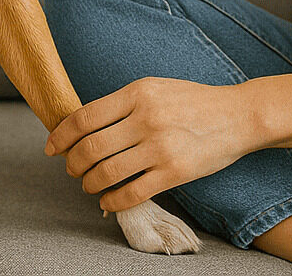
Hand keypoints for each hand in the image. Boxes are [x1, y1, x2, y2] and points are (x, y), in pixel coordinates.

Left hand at [45, 76, 261, 211]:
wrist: (238, 115)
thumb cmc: (194, 102)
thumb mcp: (156, 89)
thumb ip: (124, 104)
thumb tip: (84, 128)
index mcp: (139, 92)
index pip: (85, 117)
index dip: (61, 136)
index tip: (52, 147)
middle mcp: (147, 118)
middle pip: (91, 148)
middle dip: (73, 164)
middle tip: (72, 170)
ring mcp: (161, 146)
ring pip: (107, 173)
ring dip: (90, 184)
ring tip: (90, 185)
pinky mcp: (175, 172)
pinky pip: (132, 193)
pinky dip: (113, 202)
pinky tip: (109, 202)